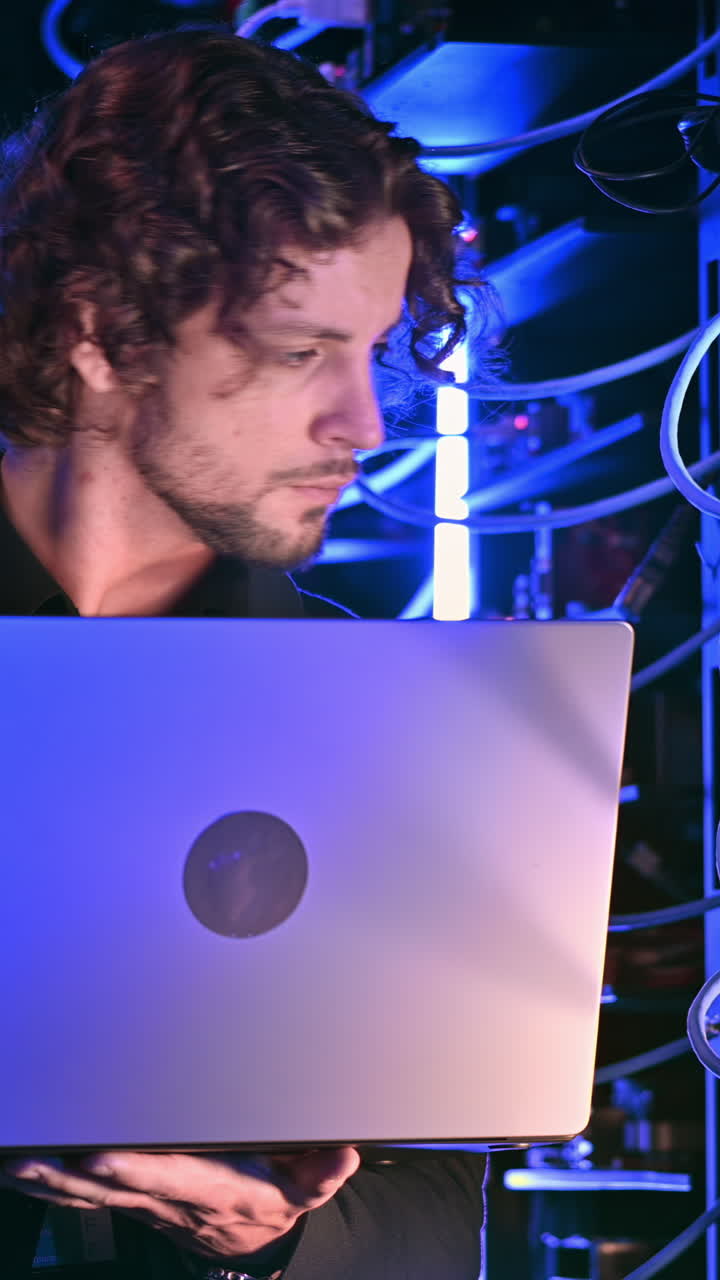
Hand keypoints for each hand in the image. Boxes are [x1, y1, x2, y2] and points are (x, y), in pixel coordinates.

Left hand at [0, 1146, 360, 1259]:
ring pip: (89, 1197)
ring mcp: (145, 1205)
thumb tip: (342, 1154)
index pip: (169, 1176)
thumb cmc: (275, 1199)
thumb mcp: (309, 1185)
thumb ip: (323, 1170)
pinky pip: (83, 1200)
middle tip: (36, 1155)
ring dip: (49, 1182)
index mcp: (214, 1188)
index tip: (103, 1155)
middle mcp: (172, 1199)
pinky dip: (51, 1188)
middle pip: (114, 1189)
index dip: (135, 1169)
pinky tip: (26, 1170)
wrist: (253, 1238)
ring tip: (18, 1161)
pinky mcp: (131, 1202)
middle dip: (71, 1174)